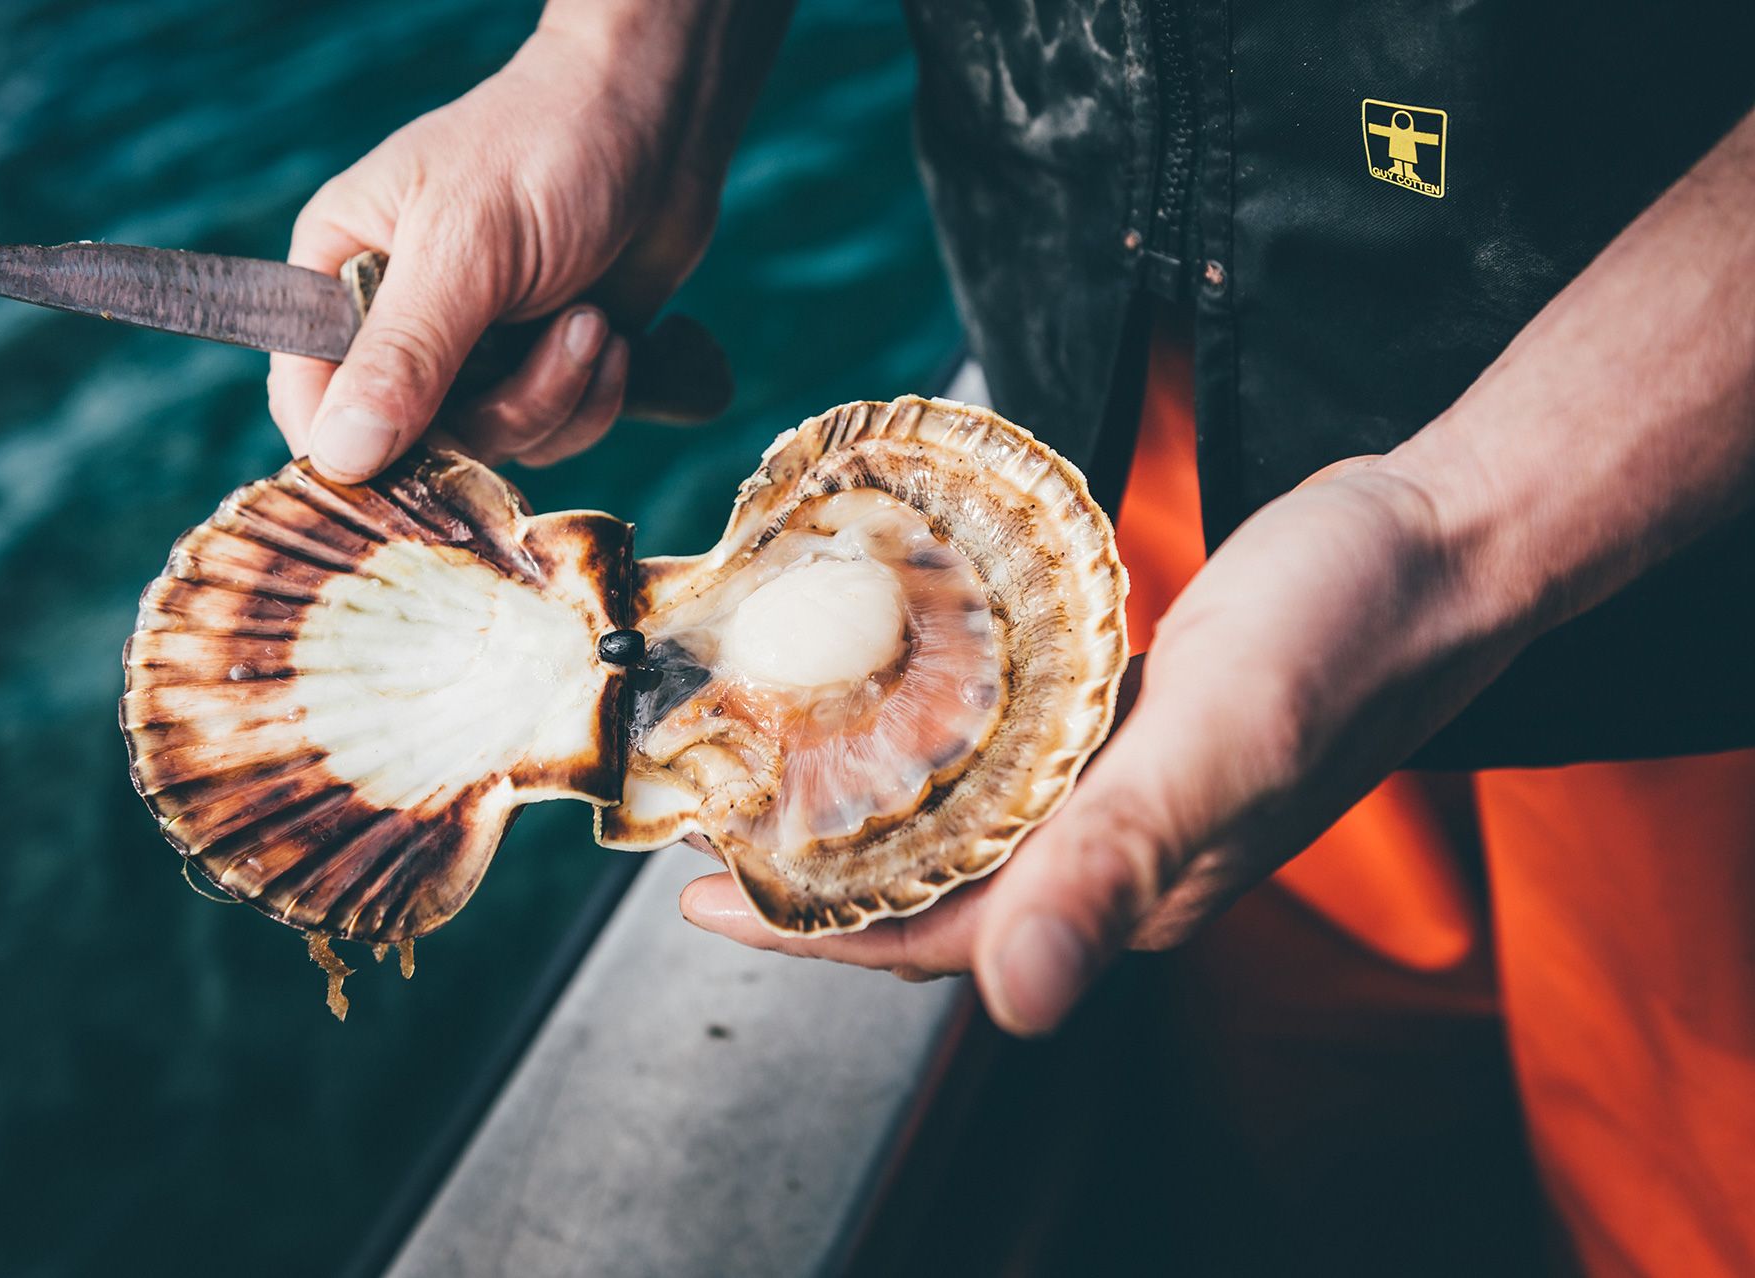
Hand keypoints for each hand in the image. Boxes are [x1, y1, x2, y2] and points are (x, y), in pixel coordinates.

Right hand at [268, 25, 721, 479]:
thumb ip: (404, 354)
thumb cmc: (549, 149)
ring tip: (592, 320)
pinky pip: (547, 437)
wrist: (662, 124)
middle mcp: (397, 320)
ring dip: (556, 395)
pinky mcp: (537, 369)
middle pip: (411, 440)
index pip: (308, 395)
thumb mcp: (467, 248)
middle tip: (561, 336)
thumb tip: (340, 456)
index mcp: (340, 267)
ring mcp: (470, 351)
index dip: (350, 447)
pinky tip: (613, 337)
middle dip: (499, 409)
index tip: (416, 465)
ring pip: (490, 445)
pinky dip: (590, 399)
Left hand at [681, 460, 1531, 1034]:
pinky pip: (1021, 762)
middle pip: (941, 894)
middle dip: (823, 877)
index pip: (938, 940)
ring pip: (976, 828)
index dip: (811, 930)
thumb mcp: (1221, 734)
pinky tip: (907, 706)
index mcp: (1134, 887)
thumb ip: (1117, 857)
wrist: (1441, 542)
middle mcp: (1125, 856)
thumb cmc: (1347, 630)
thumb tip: (1020, 1004)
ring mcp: (1135, 792)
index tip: (699, 898)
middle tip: (717, 829)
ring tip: (782, 773)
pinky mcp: (1145, 727)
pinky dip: (949, 746)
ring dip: (876, 812)